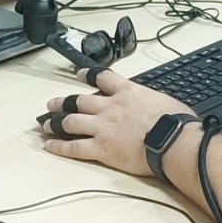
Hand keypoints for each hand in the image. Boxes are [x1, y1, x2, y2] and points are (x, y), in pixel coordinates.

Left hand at [37, 69, 193, 179]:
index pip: (102, 78)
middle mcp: (110, 107)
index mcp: (128, 92)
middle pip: (79, 101)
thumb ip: (152, 101)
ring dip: (55, 122)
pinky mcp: (101, 148)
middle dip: (63, 102)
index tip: (78, 74)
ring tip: (45, 124)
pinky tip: (49, 146)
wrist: (173, 141)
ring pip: (71, 121)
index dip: (87, 75)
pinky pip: (74, 147)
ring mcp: (103, 127)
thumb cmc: (176, 124)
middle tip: (52, 103)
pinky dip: (60, 147)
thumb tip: (157, 107)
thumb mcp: (165, 101)